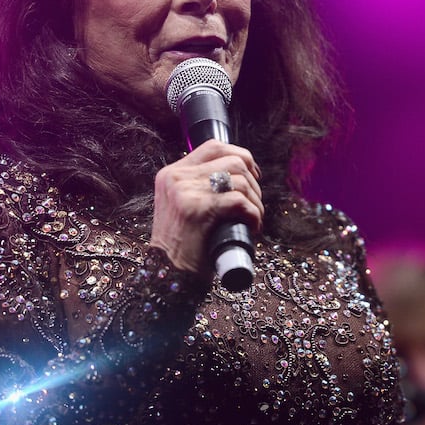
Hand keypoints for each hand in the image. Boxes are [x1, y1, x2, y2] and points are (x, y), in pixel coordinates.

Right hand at [149, 140, 263, 273]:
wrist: (167, 278)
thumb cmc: (182, 247)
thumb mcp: (181, 207)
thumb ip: (198, 187)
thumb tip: (237, 175)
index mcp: (171, 174)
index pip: (213, 146)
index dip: (241, 156)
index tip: (253, 174)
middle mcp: (176, 177)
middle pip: (232, 161)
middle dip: (253, 182)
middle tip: (254, 204)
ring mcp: (185, 192)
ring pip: (240, 180)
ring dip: (256, 201)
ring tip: (254, 219)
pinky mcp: (197, 209)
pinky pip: (240, 201)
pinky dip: (254, 214)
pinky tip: (253, 227)